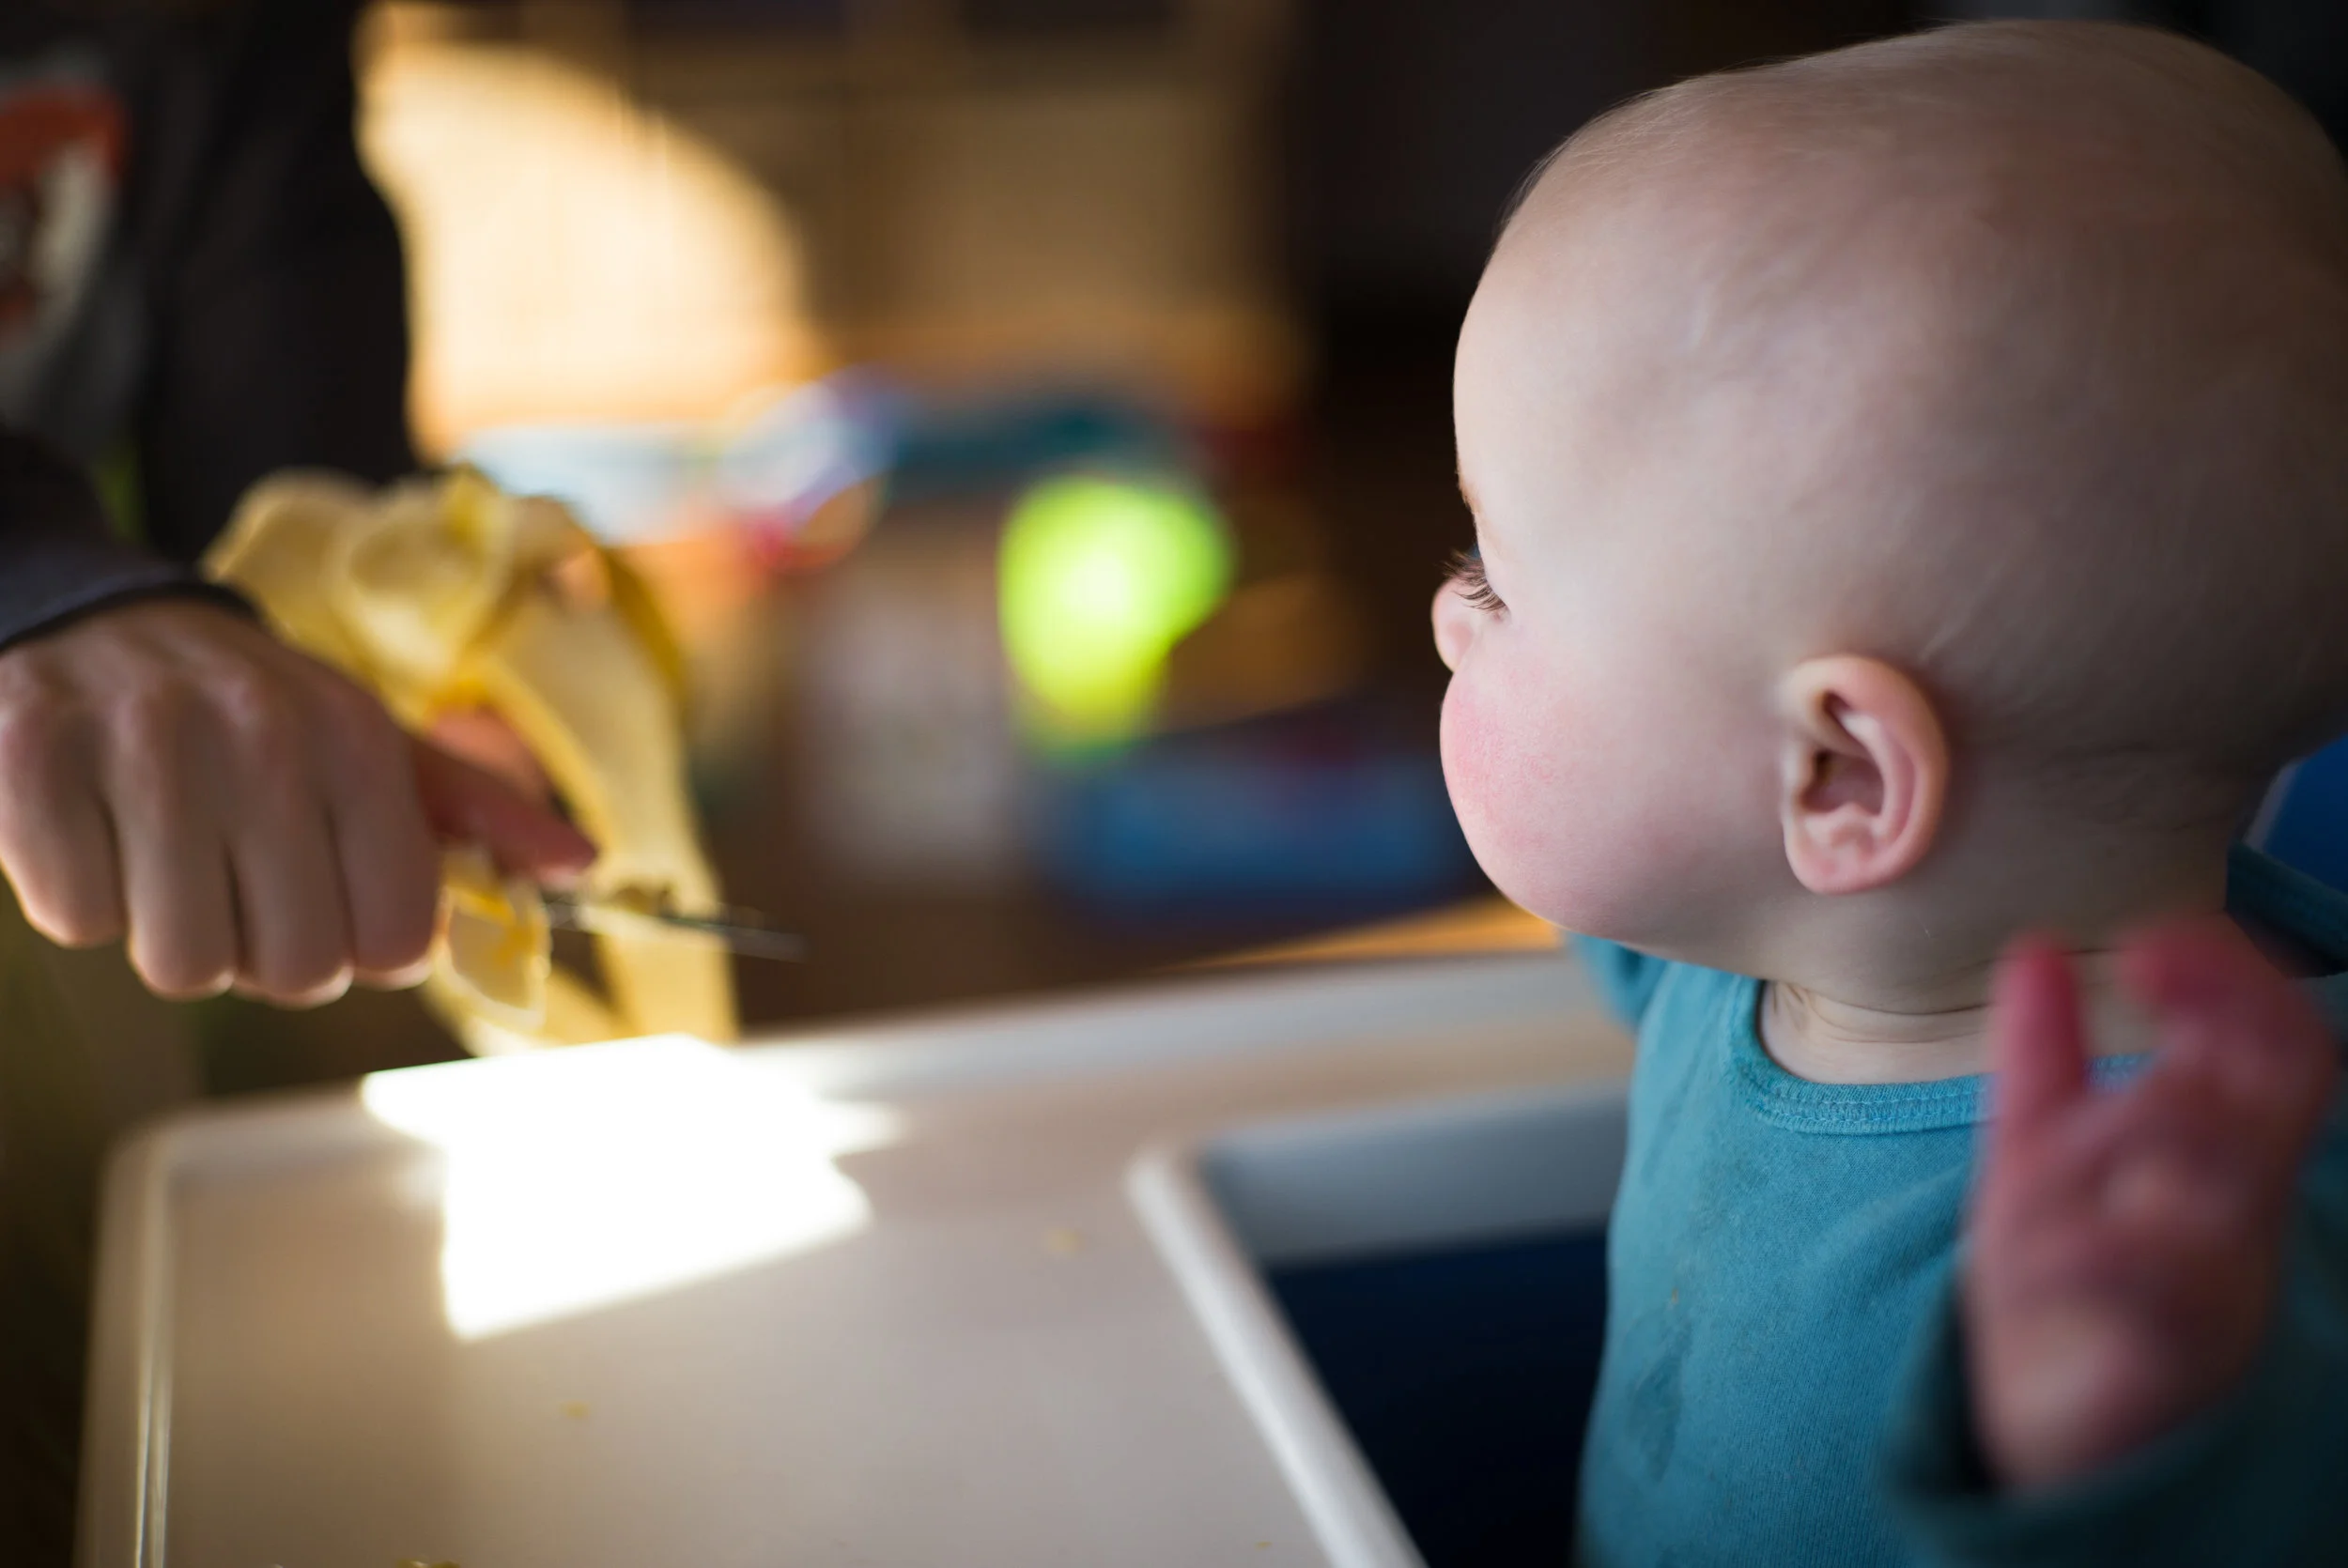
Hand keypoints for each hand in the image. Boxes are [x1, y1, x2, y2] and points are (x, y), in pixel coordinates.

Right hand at [0, 598, 594, 1004]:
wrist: (93, 622)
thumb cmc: (253, 711)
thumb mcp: (372, 742)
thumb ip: (478, 811)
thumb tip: (581, 864)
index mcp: (356, 740)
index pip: (395, 940)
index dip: (360, 952)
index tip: (328, 908)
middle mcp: (260, 734)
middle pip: (290, 971)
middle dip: (264, 955)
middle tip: (239, 887)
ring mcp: (142, 743)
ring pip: (180, 962)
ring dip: (172, 933)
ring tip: (169, 854)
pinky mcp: (31, 757)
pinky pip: (76, 920)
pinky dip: (81, 898)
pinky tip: (97, 828)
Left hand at [1965, 920, 2336, 1488]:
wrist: (2050, 1419)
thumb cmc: (2069, 1272)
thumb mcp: (2040, 1150)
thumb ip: (2043, 1058)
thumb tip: (2035, 947)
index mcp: (2215, 1147)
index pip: (2276, 1045)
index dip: (2236, 982)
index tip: (2151, 937)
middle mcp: (2234, 1206)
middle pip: (2276, 1103)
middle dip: (2224, 1030)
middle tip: (2141, 971)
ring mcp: (2217, 1280)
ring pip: (2230, 1190)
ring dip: (2158, 1128)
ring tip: (2080, 1115)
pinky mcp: (2172, 1357)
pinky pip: (2162, 1296)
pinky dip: (2098, 1255)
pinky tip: (2035, 1242)